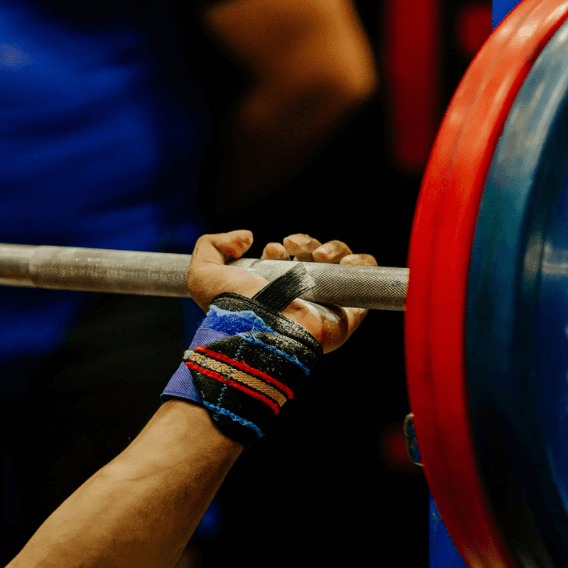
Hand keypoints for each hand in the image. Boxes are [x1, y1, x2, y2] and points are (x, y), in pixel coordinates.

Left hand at [187, 231, 375, 352]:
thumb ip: (210, 246)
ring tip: (318, 256)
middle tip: (293, 246)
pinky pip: (366, 276)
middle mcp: (300, 295)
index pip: (286, 261)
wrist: (260, 330)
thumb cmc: (232, 308)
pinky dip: (360, 261)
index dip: (281, 248)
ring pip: (341, 260)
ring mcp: (326, 301)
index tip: (271, 250)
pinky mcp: (349, 310)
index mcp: (272, 289)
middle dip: (306, 242)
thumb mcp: (202, 274)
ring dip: (332, 248)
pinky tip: (343, 262)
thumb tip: (246, 237)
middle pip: (314, 255)